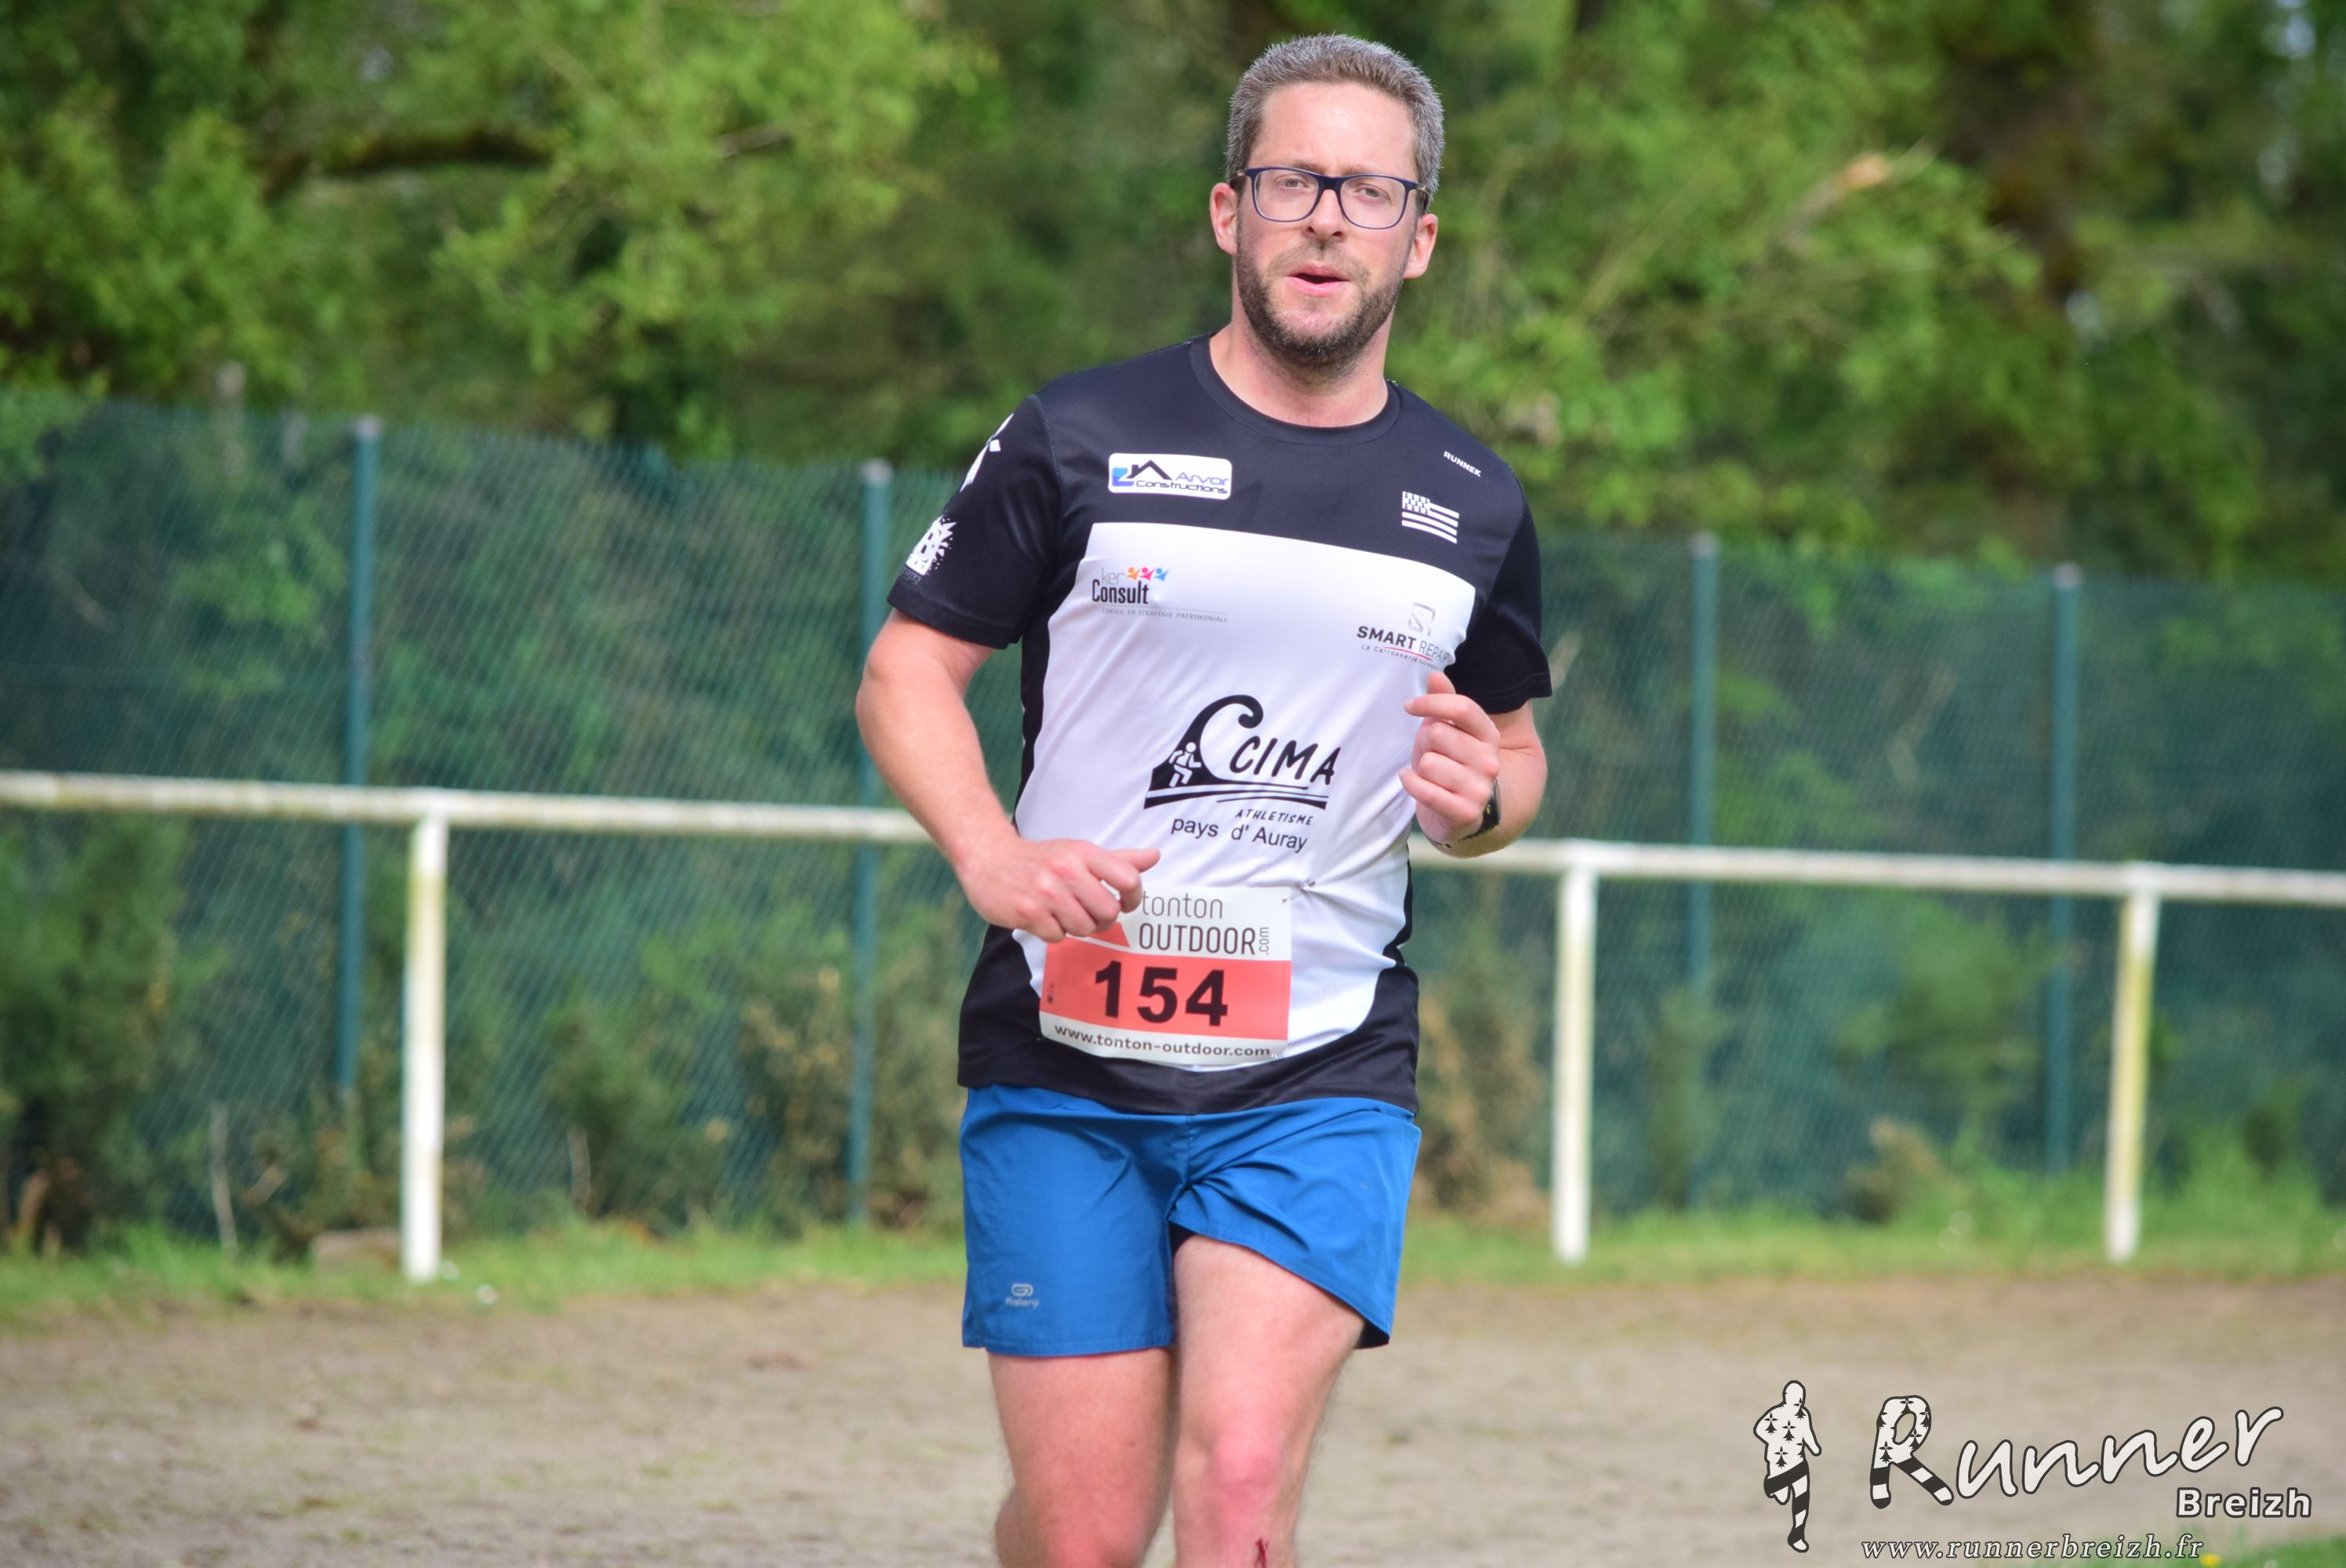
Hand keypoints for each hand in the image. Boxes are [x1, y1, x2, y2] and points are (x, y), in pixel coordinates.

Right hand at [953, 833, 1160, 941]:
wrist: (988, 857)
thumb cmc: (1042, 858)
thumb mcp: (1079, 851)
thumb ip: (1117, 859)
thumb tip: (1155, 856)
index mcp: (1084, 852)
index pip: (1128, 879)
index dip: (1133, 898)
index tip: (1124, 903)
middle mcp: (1066, 869)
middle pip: (1108, 912)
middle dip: (1101, 918)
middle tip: (1087, 911)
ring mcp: (1046, 891)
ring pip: (1084, 928)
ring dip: (1075, 926)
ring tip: (1061, 911)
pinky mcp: (1027, 911)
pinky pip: (1057, 937)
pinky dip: (1052, 932)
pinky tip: (1042, 916)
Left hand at [1400, 670, 1500, 845]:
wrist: (1457, 814)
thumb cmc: (1448, 764)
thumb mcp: (1446, 730)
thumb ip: (1443, 702)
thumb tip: (1435, 675)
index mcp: (1489, 736)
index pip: (1463, 707)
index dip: (1431, 702)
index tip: (1410, 706)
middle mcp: (1490, 761)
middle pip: (1439, 733)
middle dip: (1425, 743)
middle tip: (1431, 754)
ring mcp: (1480, 788)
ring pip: (1429, 763)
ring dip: (1420, 768)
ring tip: (1430, 774)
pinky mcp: (1465, 812)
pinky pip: (1425, 790)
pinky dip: (1411, 783)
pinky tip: (1412, 781)